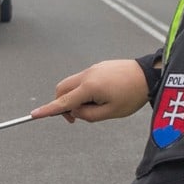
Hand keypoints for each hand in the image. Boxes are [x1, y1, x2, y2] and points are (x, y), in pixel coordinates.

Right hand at [35, 59, 150, 122]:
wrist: (149, 74)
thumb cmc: (132, 96)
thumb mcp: (111, 113)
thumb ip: (88, 115)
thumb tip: (74, 111)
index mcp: (90, 87)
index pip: (63, 101)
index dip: (48, 110)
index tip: (34, 115)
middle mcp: (87, 75)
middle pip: (62, 90)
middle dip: (63, 104)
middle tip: (78, 116)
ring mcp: (92, 68)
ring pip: (72, 84)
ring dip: (75, 97)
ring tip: (96, 105)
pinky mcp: (98, 67)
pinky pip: (82, 79)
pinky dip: (83, 90)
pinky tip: (102, 96)